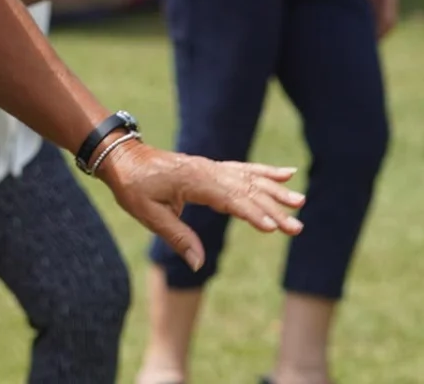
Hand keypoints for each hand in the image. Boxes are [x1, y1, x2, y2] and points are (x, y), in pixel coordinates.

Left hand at [95, 139, 304, 270]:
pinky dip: (266, 173)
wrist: (123, 158)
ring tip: (299, 202)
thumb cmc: (134, 187)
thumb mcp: (149, 215)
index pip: (230, 199)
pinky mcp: (213, 169)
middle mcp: (208, 171)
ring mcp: (213, 167)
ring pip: (250, 179)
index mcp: (194, 181)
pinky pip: (244, 170)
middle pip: (247, 191)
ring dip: (276, 191)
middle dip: (274, 209)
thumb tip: (198, 264)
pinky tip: (286, 174)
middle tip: (297, 227)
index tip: (273, 228)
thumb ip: (176, 237)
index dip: (252, 213)